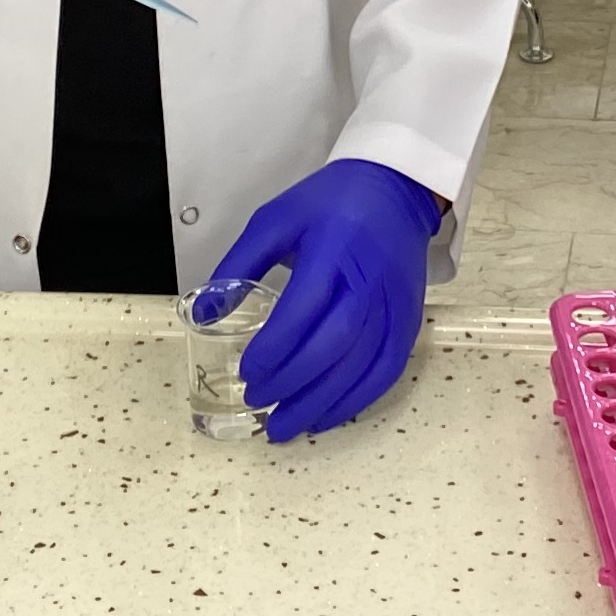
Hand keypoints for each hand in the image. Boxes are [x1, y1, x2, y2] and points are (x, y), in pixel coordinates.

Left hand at [212, 159, 441, 439]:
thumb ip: (238, 265)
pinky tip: (327, 415)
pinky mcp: (410, 318)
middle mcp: (369, 277)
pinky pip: (388, 369)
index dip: (275, 346)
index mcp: (333, 245)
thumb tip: (206, 313)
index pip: (304, 307)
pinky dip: (358, 399)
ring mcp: (394, 301)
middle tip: (259, 401)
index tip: (247, 371)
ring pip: (361, 364)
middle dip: (294, 381)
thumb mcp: (275, 219)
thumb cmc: (329, 204)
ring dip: (322, 402)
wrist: (395, 190)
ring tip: (286, 425)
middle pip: (335, 342)